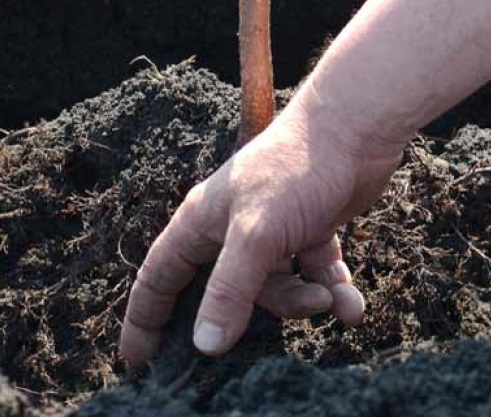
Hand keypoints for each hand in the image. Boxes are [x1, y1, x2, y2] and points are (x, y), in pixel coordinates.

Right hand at [118, 98, 402, 366]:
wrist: (355, 129)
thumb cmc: (295, 171)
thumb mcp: (256, 235)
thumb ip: (229, 290)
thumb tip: (205, 346)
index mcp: (200, 223)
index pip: (159, 278)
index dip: (145, 320)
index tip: (136, 362)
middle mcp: (230, 228)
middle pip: (226, 292)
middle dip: (249, 318)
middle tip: (260, 350)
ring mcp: (272, 230)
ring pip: (278, 289)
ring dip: (305, 301)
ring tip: (331, 299)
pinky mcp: (309, 230)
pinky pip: (313, 275)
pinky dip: (333, 290)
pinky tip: (352, 304)